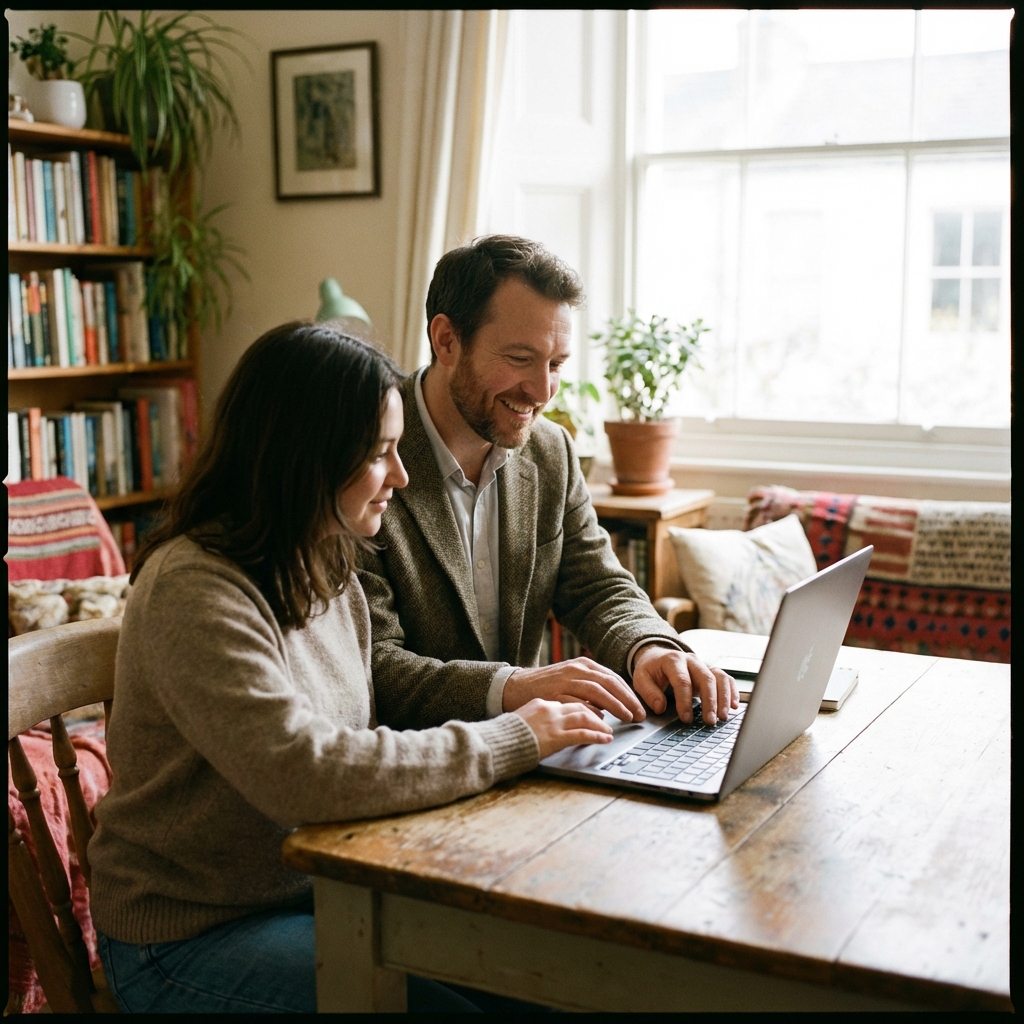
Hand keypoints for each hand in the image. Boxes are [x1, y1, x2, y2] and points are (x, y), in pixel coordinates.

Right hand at [503, 658, 645, 722]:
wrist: (515, 686)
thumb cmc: (546, 686)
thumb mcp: (571, 679)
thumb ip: (591, 685)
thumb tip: (613, 700)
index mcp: (582, 665)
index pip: (613, 678)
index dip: (629, 693)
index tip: (639, 707)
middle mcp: (575, 669)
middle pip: (608, 683)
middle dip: (627, 700)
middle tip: (639, 714)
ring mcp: (564, 681)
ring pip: (597, 691)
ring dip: (615, 705)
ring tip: (626, 717)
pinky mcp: (554, 694)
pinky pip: (578, 702)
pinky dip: (592, 710)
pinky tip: (601, 720)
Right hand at [513, 698, 612, 758]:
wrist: (493, 743)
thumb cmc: (505, 735)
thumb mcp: (525, 719)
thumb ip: (541, 717)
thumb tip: (553, 723)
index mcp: (542, 702)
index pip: (573, 696)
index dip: (590, 701)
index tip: (601, 707)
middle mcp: (549, 708)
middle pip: (583, 703)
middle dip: (603, 707)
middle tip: (615, 714)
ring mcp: (552, 722)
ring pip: (585, 716)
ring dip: (601, 723)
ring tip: (610, 730)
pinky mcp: (554, 737)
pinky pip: (581, 734)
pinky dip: (596, 736)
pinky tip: (605, 739)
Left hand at [632, 645, 738, 725]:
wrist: (657, 656)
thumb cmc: (651, 669)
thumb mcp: (641, 678)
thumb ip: (649, 692)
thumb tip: (660, 707)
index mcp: (672, 660)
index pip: (682, 680)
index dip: (685, 701)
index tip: (686, 718)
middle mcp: (691, 660)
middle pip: (706, 678)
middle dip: (710, 701)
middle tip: (709, 721)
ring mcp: (703, 665)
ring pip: (719, 678)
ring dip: (724, 698)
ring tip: (723, 717)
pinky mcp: (710, 671)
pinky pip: (726, 679)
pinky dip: (732, 691)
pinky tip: (734, 706)